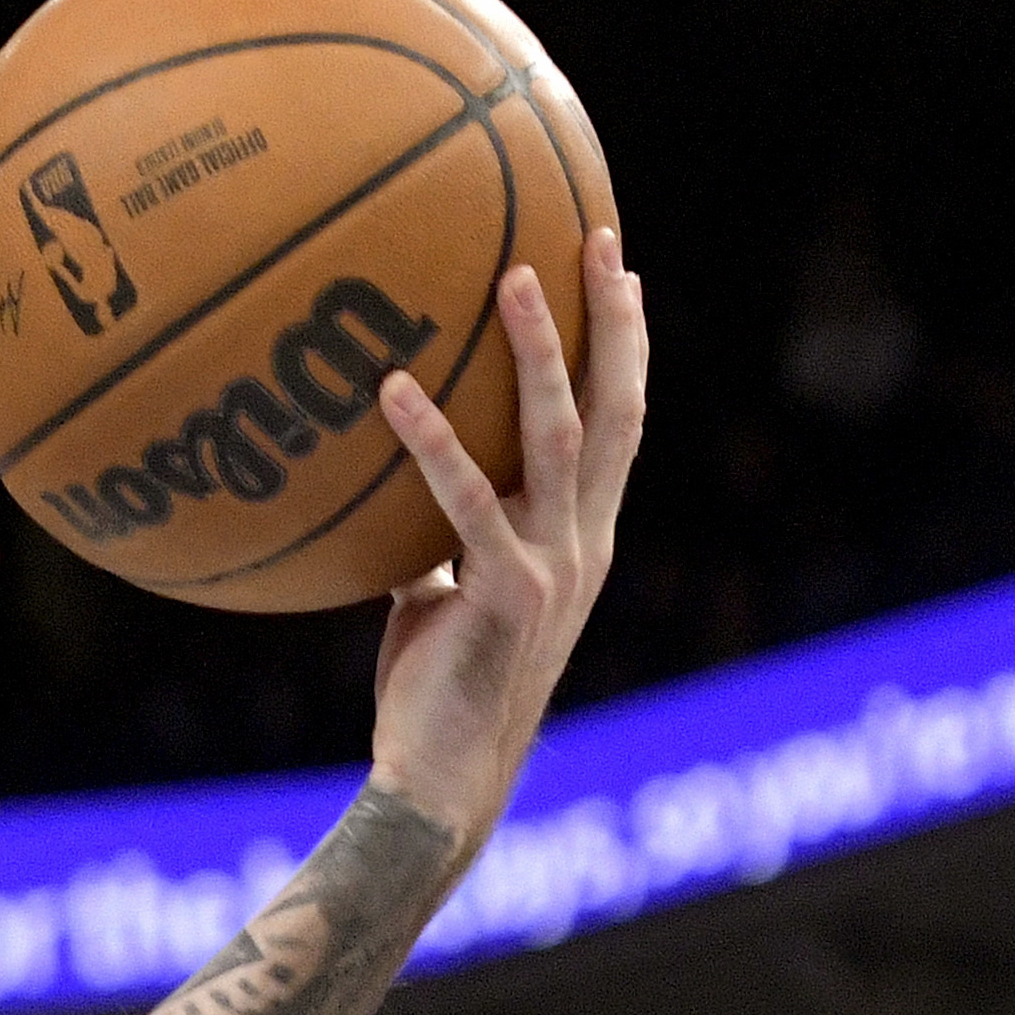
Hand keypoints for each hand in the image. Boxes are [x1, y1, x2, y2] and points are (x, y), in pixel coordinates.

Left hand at [367, 223, 646, 842]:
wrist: (443, 779)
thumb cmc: (436, 693)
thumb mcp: (444, 602)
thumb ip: (439, 545)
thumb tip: (392, 502)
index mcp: (583, 538)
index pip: (619, 422)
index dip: (624, 345)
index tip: (618, 271)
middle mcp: (585, 541)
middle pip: (616, 406)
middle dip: (612, 317)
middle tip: (594, 235)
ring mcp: (553, 565)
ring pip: (557, 434)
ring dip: (538, 349)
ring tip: (510, 274)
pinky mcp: (501, 592)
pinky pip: (462, 499)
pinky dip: (429, 440)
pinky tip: (390, 390)